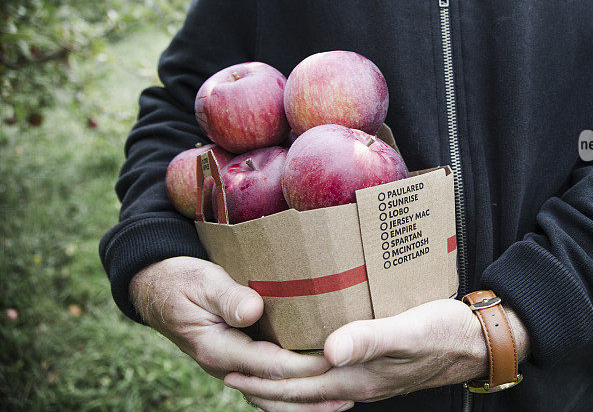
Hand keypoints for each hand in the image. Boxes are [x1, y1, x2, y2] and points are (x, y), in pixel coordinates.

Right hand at [129, 257, 346, 408]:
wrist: (156, 287)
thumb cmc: (182, 280)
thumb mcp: (202, 282)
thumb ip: (227, 298)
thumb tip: (252, 311)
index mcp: (218, 349)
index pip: (269, 365)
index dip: (303, 366)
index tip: (333, 361)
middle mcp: (227, 366)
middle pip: (274, 392)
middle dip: (312, 396)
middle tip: (350, 393)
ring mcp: (232, 367)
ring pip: (272, 396)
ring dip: (305, 403)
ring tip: (342, 401)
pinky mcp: (239, 361)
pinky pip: (267, 384)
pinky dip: (291, 392)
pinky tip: (316, 390)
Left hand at [224, 299, 530, 408]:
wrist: (476, 343)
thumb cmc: (444, 332)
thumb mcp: (408, 331)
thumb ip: (369, 339)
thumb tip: (328, 351)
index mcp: (356, 376)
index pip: (296, 381)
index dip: (262, 374)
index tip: (230, 363)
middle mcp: (355, 385)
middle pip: (297, 391)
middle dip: (261, 382)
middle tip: (228, 369)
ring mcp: (366, 381)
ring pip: (311, 389)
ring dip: (281, 384)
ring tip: (256, 371)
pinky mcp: (375, 371)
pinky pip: (328, 381)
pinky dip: (306, 378)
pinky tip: (307, 364)